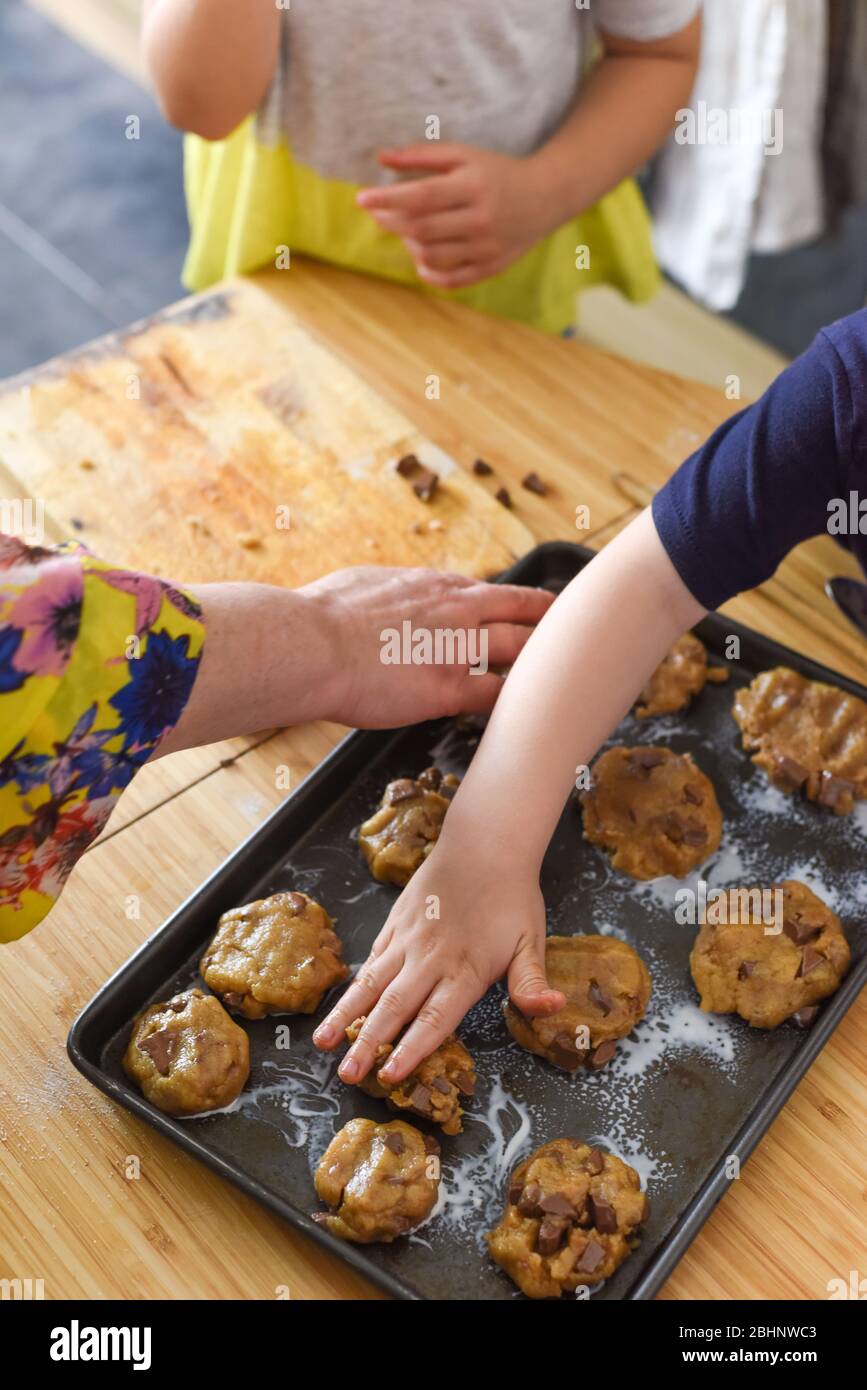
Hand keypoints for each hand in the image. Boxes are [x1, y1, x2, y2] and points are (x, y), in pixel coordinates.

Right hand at [303, 565, 552, 727]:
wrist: (313, 645)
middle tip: (576, 634)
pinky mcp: (450, 688)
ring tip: (572, 674)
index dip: (515, 603)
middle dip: (551, 624)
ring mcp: (458, 648)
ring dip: (547, 662)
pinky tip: (535, 716)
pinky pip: (498, 697)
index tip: (530, 610)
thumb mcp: (361, 584)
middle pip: (522, 612)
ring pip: (522, 650)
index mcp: (433, 585)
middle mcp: (456, 610)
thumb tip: (379, 593)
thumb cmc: (321, 616)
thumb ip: (387, 590)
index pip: (490, 592)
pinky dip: (519, 704)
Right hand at [313, 837, 565, 1081]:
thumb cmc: (511, 895)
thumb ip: (532, 982)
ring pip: (371, 983)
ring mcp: (408, 940)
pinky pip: (372, 958)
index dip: (411, 1049)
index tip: (389, 1076)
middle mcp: (430, 958)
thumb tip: (553, 1009)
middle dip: (368, 1043)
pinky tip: (340, 1003)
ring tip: (322, 1042)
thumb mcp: (531, 941)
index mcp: (464, 970)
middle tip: (345, 1075)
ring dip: (347, 1015)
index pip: (434, 1018)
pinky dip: (355, 984)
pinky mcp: (395, 923)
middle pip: (394, 1007)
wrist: (484, 843)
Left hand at [356, 143, 552, 289]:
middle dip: (391, 222)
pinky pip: (450, 280)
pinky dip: (428, 273)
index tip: (362, 199)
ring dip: (409, 246)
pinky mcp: (491, 267)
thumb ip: (422, 156)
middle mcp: (481, 219)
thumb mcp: (464, 156)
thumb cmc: (496, 172)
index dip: (387, 199)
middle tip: (380, 214)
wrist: (546, 197)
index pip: (421, 196)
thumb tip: (381, 158)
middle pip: (421, 228)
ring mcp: (486, 247)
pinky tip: (421, 258)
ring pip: (431, 256)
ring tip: (406, 232)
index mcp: (473, 186)